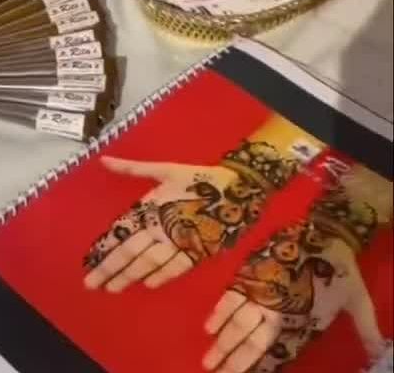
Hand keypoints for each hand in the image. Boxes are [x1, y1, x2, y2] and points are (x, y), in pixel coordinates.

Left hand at [84, 157, 264, 293]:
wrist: (237, 186)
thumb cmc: (197, 177)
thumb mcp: (163, 169)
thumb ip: (131, 168)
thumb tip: (103, 160)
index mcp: (151, 203)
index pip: (121, 230)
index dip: (104, 247)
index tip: (88, 261)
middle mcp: (161, 223)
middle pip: (130, 250)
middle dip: (109, 268)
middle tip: (91, 284)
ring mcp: (179, 238)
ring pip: (149, 262)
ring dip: (130, 276)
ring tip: (113, 288)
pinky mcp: (198, 249)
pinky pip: (176, 266)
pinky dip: (162, 275)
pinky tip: (148, 284)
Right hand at [202, 222, 384, 371]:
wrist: (324, 227)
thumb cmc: (340, 267)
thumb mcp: (357, 300)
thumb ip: (366, 328)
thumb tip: (382, 352)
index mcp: (296, 318)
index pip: (270, 350)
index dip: (252, 365)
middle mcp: (273, 308)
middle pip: (247, 338)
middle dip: (229, 358)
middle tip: (210, 371)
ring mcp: (260, 289)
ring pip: (236, 319)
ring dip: (222, 340)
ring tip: (208, 358)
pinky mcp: (251, 270)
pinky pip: (232, 294)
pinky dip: (220, 310)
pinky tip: (210, 324)